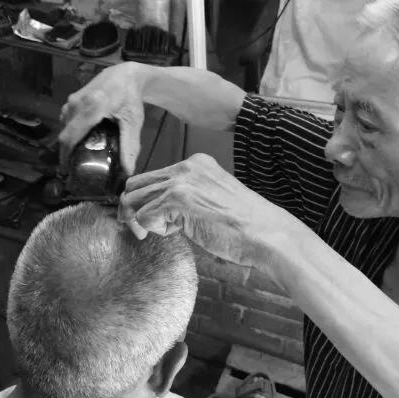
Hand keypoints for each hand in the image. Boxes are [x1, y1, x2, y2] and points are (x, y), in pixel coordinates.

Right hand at [58, 62, 146, 175]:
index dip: (65, 155)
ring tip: (78, 155)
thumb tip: (128, 171)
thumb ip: (129, 146)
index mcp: (92, 107)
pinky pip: (66, 119)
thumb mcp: (132, 122)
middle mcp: (77, 103)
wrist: (125, 74)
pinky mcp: (72, 98)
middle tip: (75, 167)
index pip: (70, 136)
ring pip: (64, 126)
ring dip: (68, 141)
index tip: (67, 170)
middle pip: (65, 133)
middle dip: (66, 151)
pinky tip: (80, 139)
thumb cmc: (130, 99)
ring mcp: (72, 99)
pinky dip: (70, 131)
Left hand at [117, 153, 291, 268]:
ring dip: (142, 221)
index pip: (153, 177)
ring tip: (165, 233)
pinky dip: (152, 229)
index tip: (150, 220)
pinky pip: (144, 215)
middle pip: (136, 184)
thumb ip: (185, 198)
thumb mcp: (211, 200)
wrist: (265, 234)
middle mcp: (186, 166)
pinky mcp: (178, 199)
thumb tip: (158, 210)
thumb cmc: (243, 226)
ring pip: (135, 199)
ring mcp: (181, 181)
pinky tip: (175, 232)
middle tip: (141, 230)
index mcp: (196, 163)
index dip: (146, 200)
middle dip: (133, 209)